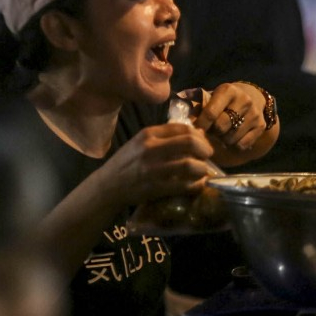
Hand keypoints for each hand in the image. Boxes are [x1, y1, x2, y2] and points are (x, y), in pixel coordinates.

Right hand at [101, 123, 215, 206]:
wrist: (107, 186)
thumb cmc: (126, 163)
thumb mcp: (141, 143)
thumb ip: (165, 137)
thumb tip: (197, 133)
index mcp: (148, 134)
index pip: (183, 128)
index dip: (199, 136)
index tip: (202, 144)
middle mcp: (151, 148)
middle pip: (191, 142)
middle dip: (205, 149)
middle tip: (207, 156)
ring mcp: (153, 169)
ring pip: (191, 165)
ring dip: (203, 169)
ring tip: (203, 172)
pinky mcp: (155, 188)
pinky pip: (185, 185)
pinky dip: (196, 185)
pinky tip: (197, 185)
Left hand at [193, 82, 265, 150]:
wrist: (251, 97)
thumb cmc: (223, 101)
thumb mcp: (211, 98)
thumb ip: (198, 108)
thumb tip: (184, 122)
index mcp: (228, 90)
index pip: (210, 113)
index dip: (200, 125)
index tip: (195, 131)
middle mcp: (244, 100)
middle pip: (221, 127)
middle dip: (213, 132)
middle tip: (211, 131)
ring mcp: (254, 114)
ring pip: (230, 138)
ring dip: (222, 140)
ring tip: (221, 133)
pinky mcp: (261, 126)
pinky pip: (242, 145)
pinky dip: (234, 145)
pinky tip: (232, 138)